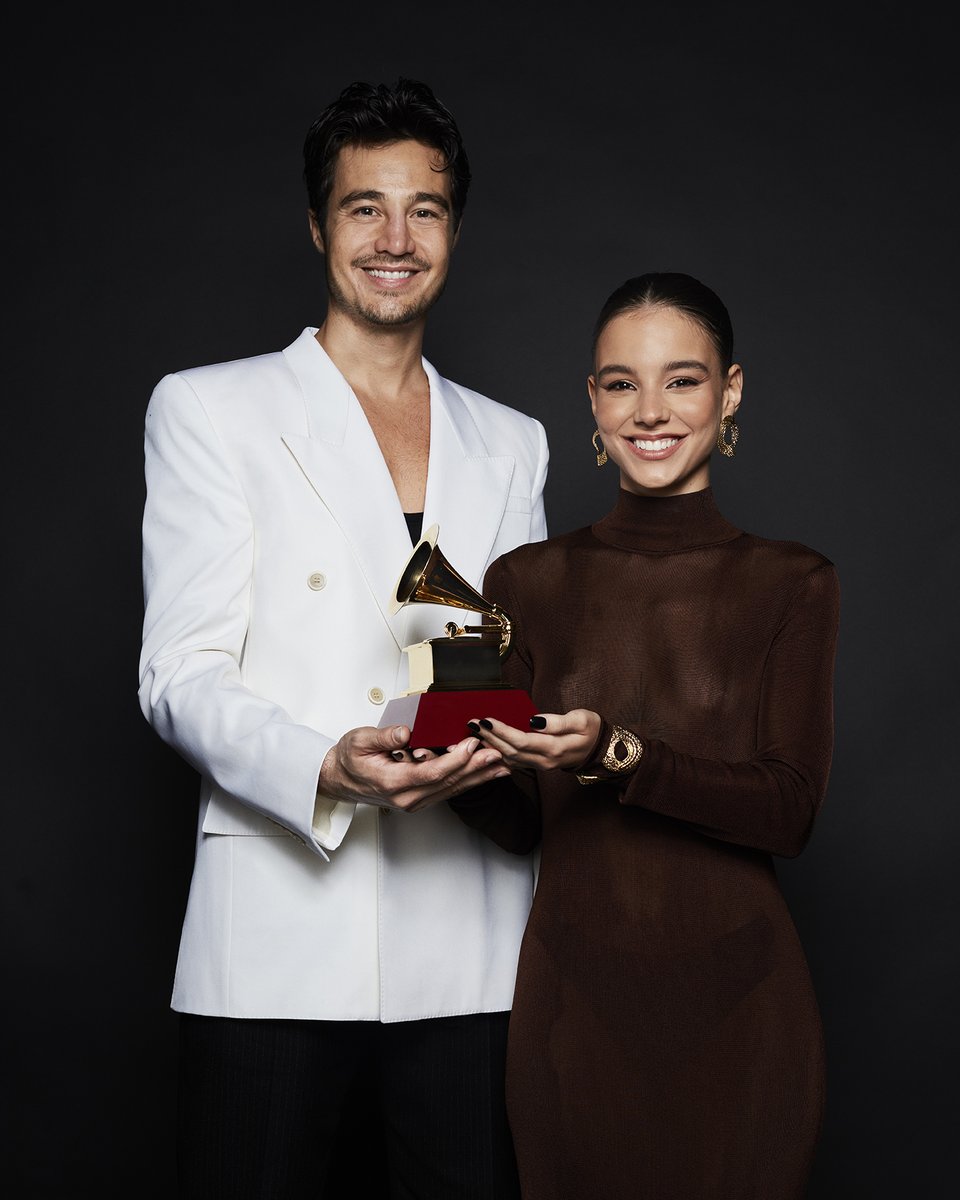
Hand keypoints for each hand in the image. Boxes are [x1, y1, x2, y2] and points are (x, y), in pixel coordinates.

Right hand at [318, 724, 508, 813]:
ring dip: (478, 777)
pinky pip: (448, 791)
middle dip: (476, 768)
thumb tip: (404, 733)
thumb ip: (384, 738)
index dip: (454, 759)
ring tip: (502, 765)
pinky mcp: (419, 799)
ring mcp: (414, 801)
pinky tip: (484, 774)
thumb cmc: (348, 759)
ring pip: (452, 789)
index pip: (431, 772)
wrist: (338, 779)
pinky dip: (469, 781)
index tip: (472, 743)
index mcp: (393, 782)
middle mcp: (407, 797)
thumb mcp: (359, 740)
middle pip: (449, 783)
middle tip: (499, 753)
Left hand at [467, 710, 601, 771]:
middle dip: (489, 737)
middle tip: (471, 724)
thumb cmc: (592, 730)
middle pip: (510, 751)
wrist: (599, 750)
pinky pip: (512, 762)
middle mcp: (544, 761)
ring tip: (472, 734)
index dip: (502, 731)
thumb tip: (534, 721)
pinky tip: (485, 746)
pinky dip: (496, 754)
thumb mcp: (582, 720)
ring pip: (509, 759)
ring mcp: (540, 765)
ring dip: (489, 747)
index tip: (486, 720)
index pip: (522, 741)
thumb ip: (558, 722)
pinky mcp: (536, 765)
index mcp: (555, 748)